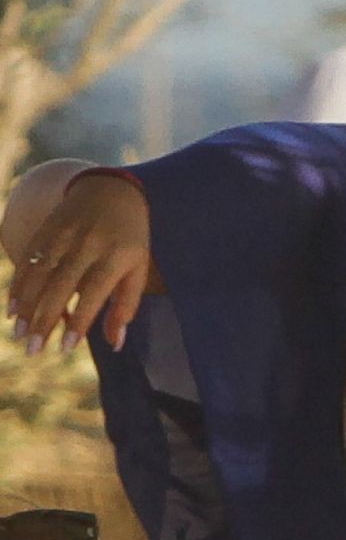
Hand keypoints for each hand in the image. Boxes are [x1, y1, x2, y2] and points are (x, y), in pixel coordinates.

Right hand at [8, 173, 149, 354]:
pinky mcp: (47, 229)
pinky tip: (11, 308)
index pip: (93, 293)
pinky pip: (28, 258)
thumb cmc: (130, 239)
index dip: (78, 321)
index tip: (66, 348)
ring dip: (26, 305)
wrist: (111, 189)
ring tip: (19, 333)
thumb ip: (126, 306)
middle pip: (61, 286)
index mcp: (115, 257)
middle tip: (34, 350)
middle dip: (45, 320)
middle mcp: (87, 245)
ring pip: (40, 274)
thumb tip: (116, 344)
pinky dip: (18, 284)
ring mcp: (64, 235)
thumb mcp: (138, 269)